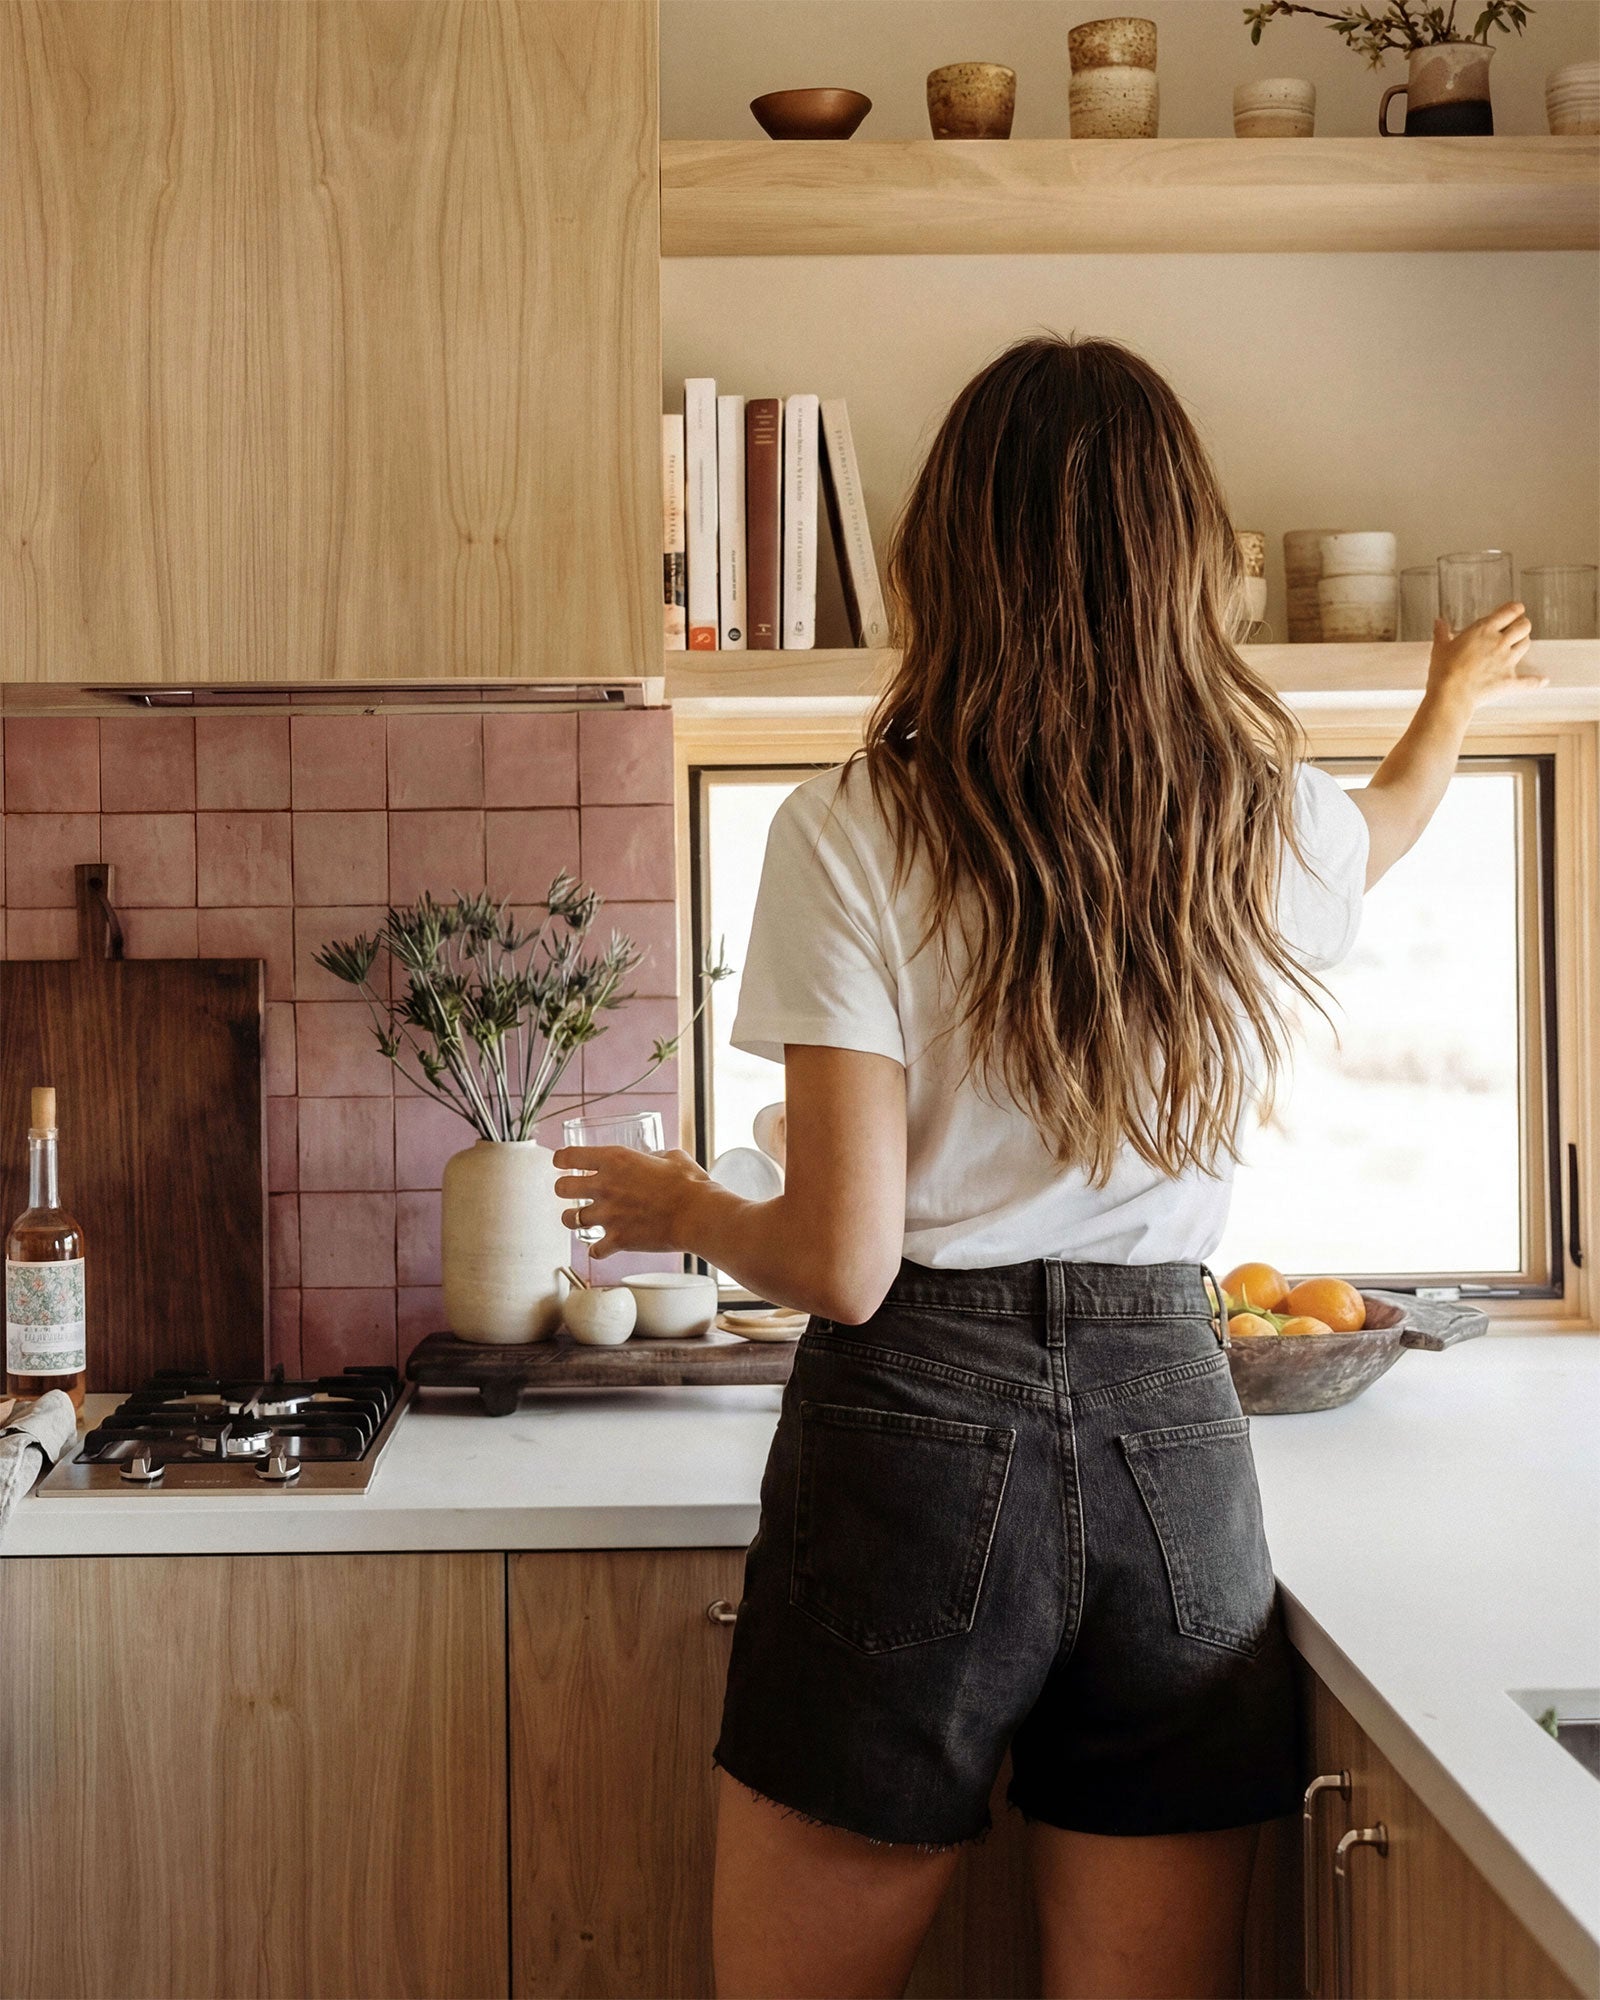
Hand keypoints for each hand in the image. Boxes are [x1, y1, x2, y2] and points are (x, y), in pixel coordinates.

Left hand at [553, 1145, 712, 1255]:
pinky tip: (603, 1246)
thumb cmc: (689, 1184)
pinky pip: (594, 1250)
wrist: (697, 1214)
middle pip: (561, 1187)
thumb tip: (653, 1159)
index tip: (564, 1162)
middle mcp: (604, 1186)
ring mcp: (608, 1215)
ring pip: (569, 1219)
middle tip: (573, 1191)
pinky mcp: (617, 1240)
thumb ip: (654, 1156)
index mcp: (614, 1160)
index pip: (567, 1156)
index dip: (562, 1159)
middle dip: (564, 1189)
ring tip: (582, 1218)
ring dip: (574, 1218)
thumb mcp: (671, 1156)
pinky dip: (597, 1249)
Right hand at [1426, 602, 1539, 712]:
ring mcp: (1507, 661)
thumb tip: (1438, 622)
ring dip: (1523, 642)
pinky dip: (1536, 681)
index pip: (1510, 611)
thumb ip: (1441, 633)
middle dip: (1522, 624)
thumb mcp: (1440, 648)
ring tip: (1518, 644)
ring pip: (1526, 645)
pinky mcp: (1509, 680)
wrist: (1451, 695)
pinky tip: (1543, 681)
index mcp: (1484, 630)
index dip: (1515, 609)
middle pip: (1524, 626)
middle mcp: (1499, 642)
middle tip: (1517, 627)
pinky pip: (1528, 681)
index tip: (1514, 610)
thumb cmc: (1444, 671)